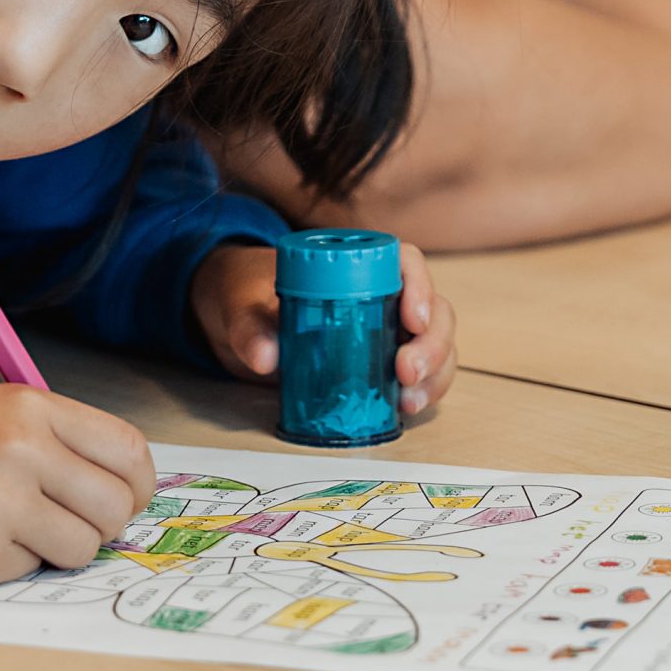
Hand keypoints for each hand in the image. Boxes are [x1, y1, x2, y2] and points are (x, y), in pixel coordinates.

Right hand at [0, 387, 153, 587]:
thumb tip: (122, 485)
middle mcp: (22, 452)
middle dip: (103, 524)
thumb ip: (53, 439)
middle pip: (117, 507)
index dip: (137, 484)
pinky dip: (10, 565)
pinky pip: (31, 573)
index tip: (127, 498)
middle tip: (67, 522)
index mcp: (28, 407)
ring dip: (57, 550)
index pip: (129, 451)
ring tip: (9, 528)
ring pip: (83, 550)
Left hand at [189, 241, 458, 419]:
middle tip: (406, 372)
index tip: (412, 320)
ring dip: (434, 372)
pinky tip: (406, 408)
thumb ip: (249, 329)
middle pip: (432, 308)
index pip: (405, 262)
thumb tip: (265, 358)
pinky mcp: (381, 362)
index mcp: (354, 264)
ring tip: (408, 401)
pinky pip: (420, 373)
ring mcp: (387, 329)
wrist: (235, 319)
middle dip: (432, 343)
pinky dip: (423, 390)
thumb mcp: (239, 306)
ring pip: (435, 343)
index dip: (420, 287)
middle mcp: (383, 293)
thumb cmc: (245, 295)